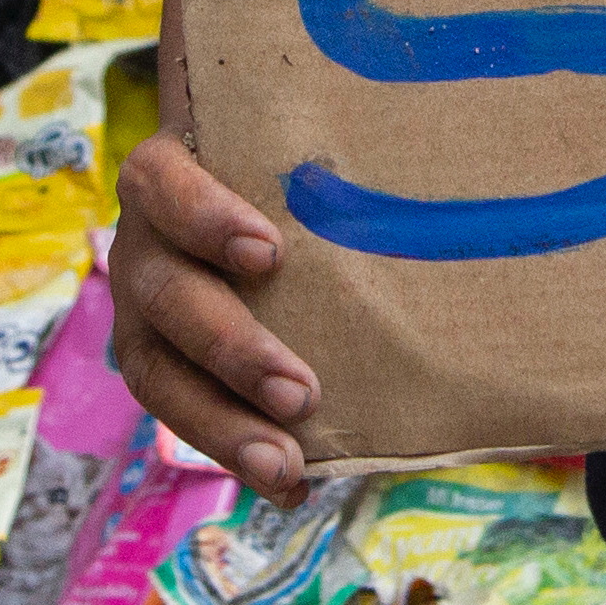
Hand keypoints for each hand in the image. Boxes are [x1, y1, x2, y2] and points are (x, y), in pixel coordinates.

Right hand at [111, 128, 324, 501]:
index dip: (206, 219)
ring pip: (158, 373)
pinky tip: (292, 486)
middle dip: (232, 349)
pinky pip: (183, 415)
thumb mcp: (304, 145)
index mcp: (165, 174)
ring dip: (223, 425)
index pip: (164, 186)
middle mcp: (141, 244)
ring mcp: (142, 310)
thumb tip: (464, 118)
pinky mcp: (161, 363)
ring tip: (286, 466)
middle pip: (165, 296)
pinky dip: (235, 452)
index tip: (270, 252)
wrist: (248, 199)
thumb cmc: (290, 166)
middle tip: (301, 392)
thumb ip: (342, 155)